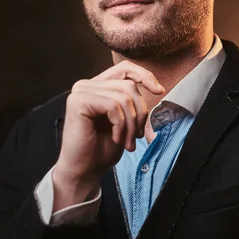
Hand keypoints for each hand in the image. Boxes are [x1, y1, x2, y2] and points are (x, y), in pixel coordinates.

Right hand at [52, 61, 163, 207]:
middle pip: (129, 86)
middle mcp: (87, 85)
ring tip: (127, 142)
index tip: (159, 92)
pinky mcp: (78, 102)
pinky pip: (113, 106)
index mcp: (98, 86)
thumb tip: (159, 88)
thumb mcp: (126, 120)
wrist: (84, 170)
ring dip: (131, 124)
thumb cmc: (103, 147)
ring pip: (123, 97)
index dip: (145, 76)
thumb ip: (133, 101)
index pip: (126, 68)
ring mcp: (80, 92)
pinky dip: (120, 125)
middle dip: (139, 113)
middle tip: (137, 136)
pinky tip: (115, 139)